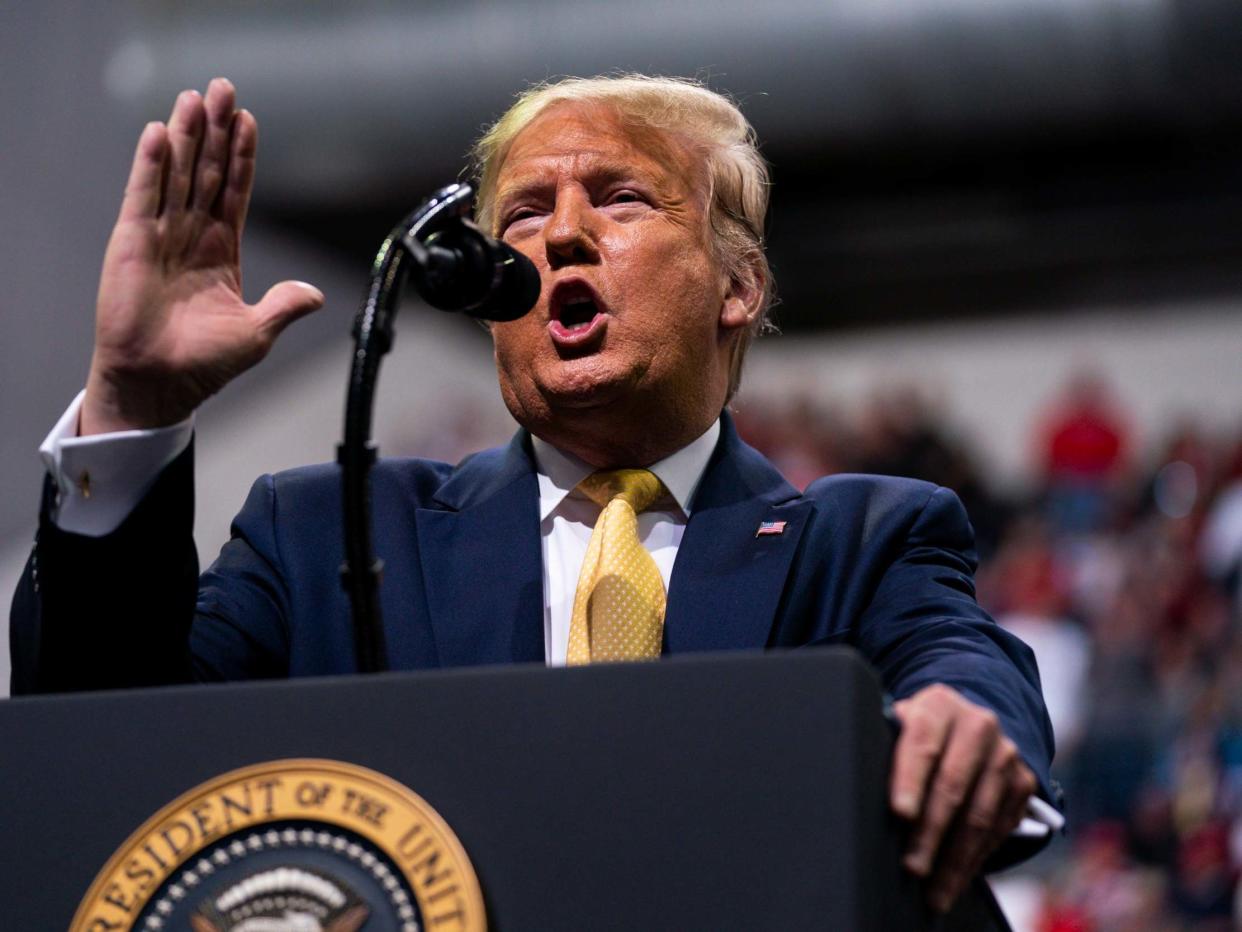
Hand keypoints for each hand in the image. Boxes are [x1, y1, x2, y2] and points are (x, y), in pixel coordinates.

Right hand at [82, 78, 323, 434]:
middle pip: (205, 170)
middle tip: (224, 88)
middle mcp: (190, 236)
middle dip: (215, 130)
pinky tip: (160, 132)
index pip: (233, 191)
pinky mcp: (131, 242)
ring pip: (176, 173)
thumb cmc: (202, 364)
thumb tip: (316, 294)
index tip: (249, 120)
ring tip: (196, 96)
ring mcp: (160, 235)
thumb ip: (284, 306)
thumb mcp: (256, 332)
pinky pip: (143, 195)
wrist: (159, 383)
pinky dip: (151, 164)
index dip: (241, 156)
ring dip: (185, 134)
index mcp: (221, 251)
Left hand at [889, 684, 1037, 912]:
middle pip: (952, 785)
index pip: (922, 742)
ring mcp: (1005, 754)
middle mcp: (978, 724)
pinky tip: (956, 879)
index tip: (900, 813)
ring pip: (979, 815)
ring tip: (933, 890)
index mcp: (938, 705)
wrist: (967, 724)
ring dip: (955, 859)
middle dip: (930, 832)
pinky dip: (975, 859)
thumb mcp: (900, 726)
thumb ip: (886, 746)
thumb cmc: (918, 734)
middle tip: (912, 867)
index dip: (911, 780)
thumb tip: (859, 783)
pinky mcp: (1022, 783)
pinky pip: (999, 829)